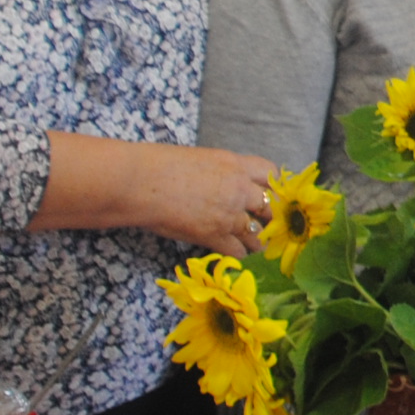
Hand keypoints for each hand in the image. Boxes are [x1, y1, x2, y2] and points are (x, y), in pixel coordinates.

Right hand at [143, 145, 276, 255]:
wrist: (142, 182)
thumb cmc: (160, 165)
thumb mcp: (201, 159)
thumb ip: (220, 172)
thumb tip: (221, 183)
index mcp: (236, 165)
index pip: (271, 174)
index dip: (273, 186)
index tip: (270, 195)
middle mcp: (239, 189)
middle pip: (270, 206)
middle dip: (270, 218)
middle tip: (268, 226)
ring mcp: (230, 214)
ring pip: (258, 234)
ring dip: (257, 242)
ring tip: (256, 248)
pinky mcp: (215, 236)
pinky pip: (238, 251)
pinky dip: (238, 255)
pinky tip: (235, 256)